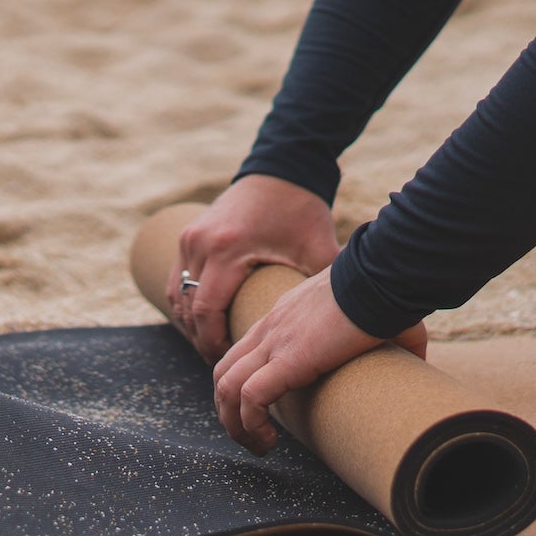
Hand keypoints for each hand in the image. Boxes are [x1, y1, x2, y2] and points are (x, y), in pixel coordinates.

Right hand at [168, 174, 340, 361]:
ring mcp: (189, 237)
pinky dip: (186, 304)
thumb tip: (359, 319)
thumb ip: (330, 283)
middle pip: (188, 309)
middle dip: (202, 341)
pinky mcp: (187, 234)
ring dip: (191, 325)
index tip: (230, 363)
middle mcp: (200, 243)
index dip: (214, 344)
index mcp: (228, 249)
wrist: (282, 169)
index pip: (207, 312)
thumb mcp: (318, 247)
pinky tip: (204, 323)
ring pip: (177, 296)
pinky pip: (176, 279)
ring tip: (213, 348)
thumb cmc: (302, 210)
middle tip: (221, 366)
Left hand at [211, 268, 391, 453]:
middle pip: (225, 369)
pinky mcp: (288, 359)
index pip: (246, 351)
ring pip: (227, 386)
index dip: (246, 384)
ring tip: (260, 446)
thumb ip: (397, 342)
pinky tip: (268, 440)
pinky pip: (251, 397)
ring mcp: (275, 341)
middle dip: (229, 409)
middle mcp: (271, 327)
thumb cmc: (389, 295)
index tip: (266, 411)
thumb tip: (420, 363)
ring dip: (235, 424)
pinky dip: (250, 423)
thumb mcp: (381, 319)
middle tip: (254, 436)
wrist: (385, 279)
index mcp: (286, 316)